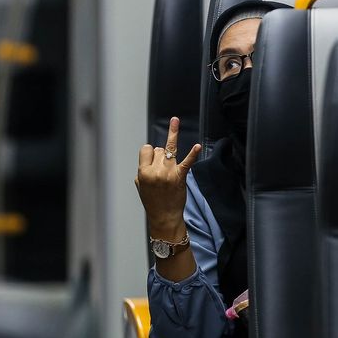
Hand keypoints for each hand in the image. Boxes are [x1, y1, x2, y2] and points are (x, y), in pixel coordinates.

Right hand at [135, 116, 200, 235]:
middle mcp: (155, 171)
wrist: (164, 217)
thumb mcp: (140, 185)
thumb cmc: (152, 201)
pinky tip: (197, 146)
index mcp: (143, 172)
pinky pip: (187, 162)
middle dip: (160, 154)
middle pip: (157, 149)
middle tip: (162, 170)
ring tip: (175, 120)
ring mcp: (168, 173)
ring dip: (172, 135)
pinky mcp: (180, 177)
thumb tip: (150, 155)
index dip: (149, 153)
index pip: (146, 150)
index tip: (152, 160)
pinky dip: (193, 154)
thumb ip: (143, 170)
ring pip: (168, 149)